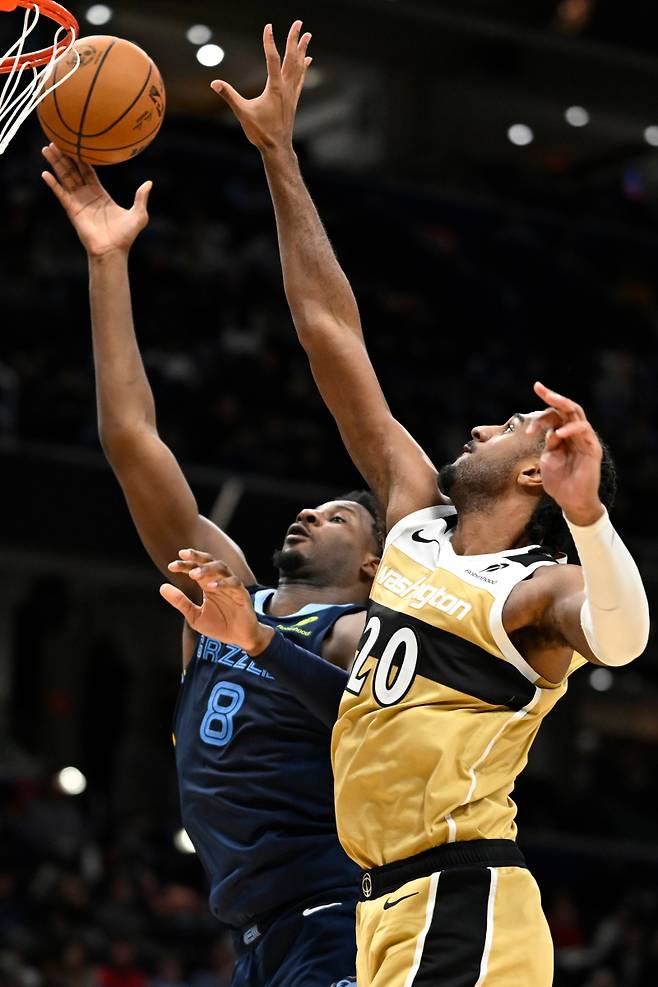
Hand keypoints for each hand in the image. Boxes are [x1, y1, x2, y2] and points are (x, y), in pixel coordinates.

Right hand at [41, 143, 151, 256]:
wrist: (113, 251)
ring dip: (55, 163)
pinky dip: (52, 184)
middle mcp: (87, 195)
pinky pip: (60, 194)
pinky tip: (44, 173)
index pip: (88, 171)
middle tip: (56, 139)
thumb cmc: (126, 236)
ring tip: (46, 148)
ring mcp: (78, 202)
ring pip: (65, 178)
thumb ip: (141, 198)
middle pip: (73, 170)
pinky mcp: (72, 210)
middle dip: (64, 156)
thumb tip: (149, 183)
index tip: (76, 142)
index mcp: (100, 194)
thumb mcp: (138, 214)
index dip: (82, 157)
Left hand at [160, 550, 272, 653]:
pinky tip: (211, 587)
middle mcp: (219, 581)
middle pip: (209, 561)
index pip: (196, 568)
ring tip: (193, 574)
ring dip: (207, 569)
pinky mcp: (242, 594)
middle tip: (183, 555)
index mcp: (208, 584)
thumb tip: (162, 587)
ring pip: (222, 568)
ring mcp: (232, 586)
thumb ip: (180, 602)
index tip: (171, 566)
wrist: (240, 639)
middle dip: (197, 557)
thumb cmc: (219, 626)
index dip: (184, 565)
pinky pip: (233, 584)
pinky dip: (222, 583)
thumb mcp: (194, 616)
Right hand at [210, 21, 311, 151]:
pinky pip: (301, 78)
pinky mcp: (293, 99)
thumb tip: (214, 83)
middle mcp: (286, 88)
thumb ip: (229, 96)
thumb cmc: (260, 132)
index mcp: (274, 88)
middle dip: (294, 39)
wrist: (277, 148)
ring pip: (299, 66)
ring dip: (302, 49)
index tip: (268, 26)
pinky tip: (307, 59)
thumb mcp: (242, 113)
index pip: (272, 59)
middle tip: (298, 22)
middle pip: (291, 58)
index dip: (269, 41)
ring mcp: (292, 93)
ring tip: (308, 35)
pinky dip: (304, 66)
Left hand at [527, 381, 603, 525]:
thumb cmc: (559, 482)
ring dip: (562, 405)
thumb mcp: (547, 459)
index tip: (527, 406)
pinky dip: (570, 429)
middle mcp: (574, 434)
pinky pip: (583, 431)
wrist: (571, 501)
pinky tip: (558, 434)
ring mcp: (584, 439)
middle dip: (553, 396)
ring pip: (576, 414)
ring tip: (549, 400)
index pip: (553, 415)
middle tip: (540, 388)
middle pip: (566, 408)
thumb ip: (548, 444)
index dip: (540, 410)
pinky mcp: (592, 448)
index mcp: (562, 435)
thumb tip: (548, 432)